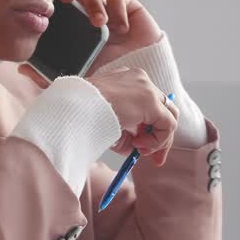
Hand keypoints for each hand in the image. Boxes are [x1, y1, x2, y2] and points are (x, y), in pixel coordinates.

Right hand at [16, 64, 178, 164]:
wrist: (72, 108)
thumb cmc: (82, 114)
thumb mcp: (107, 121)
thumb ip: (125, 130)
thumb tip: (137, 147)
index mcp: (127, 80)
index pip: (150, 104)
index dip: (150, 128)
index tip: (143, 147)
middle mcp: (140, 80)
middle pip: (164, 109)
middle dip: (161, 137)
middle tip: (155, 159)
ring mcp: (146, 88)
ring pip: (168, 117)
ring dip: (157, 140)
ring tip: (138, 150)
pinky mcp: (150, 100)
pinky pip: (167, 125)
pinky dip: (157, 140)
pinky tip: (138, 145)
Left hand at [56, 0, 161, 76]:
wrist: (139, 67)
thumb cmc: (107, 67)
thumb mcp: (77, 71)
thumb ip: (52, 72)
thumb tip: (24, 70)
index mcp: (72, 19)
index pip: (58, 0)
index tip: (48, 5)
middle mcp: (87, 8)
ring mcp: (106, 5)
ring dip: (94, 6)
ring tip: (99, 23)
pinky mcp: (127, 5)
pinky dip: (117, 11)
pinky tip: (122, 28)